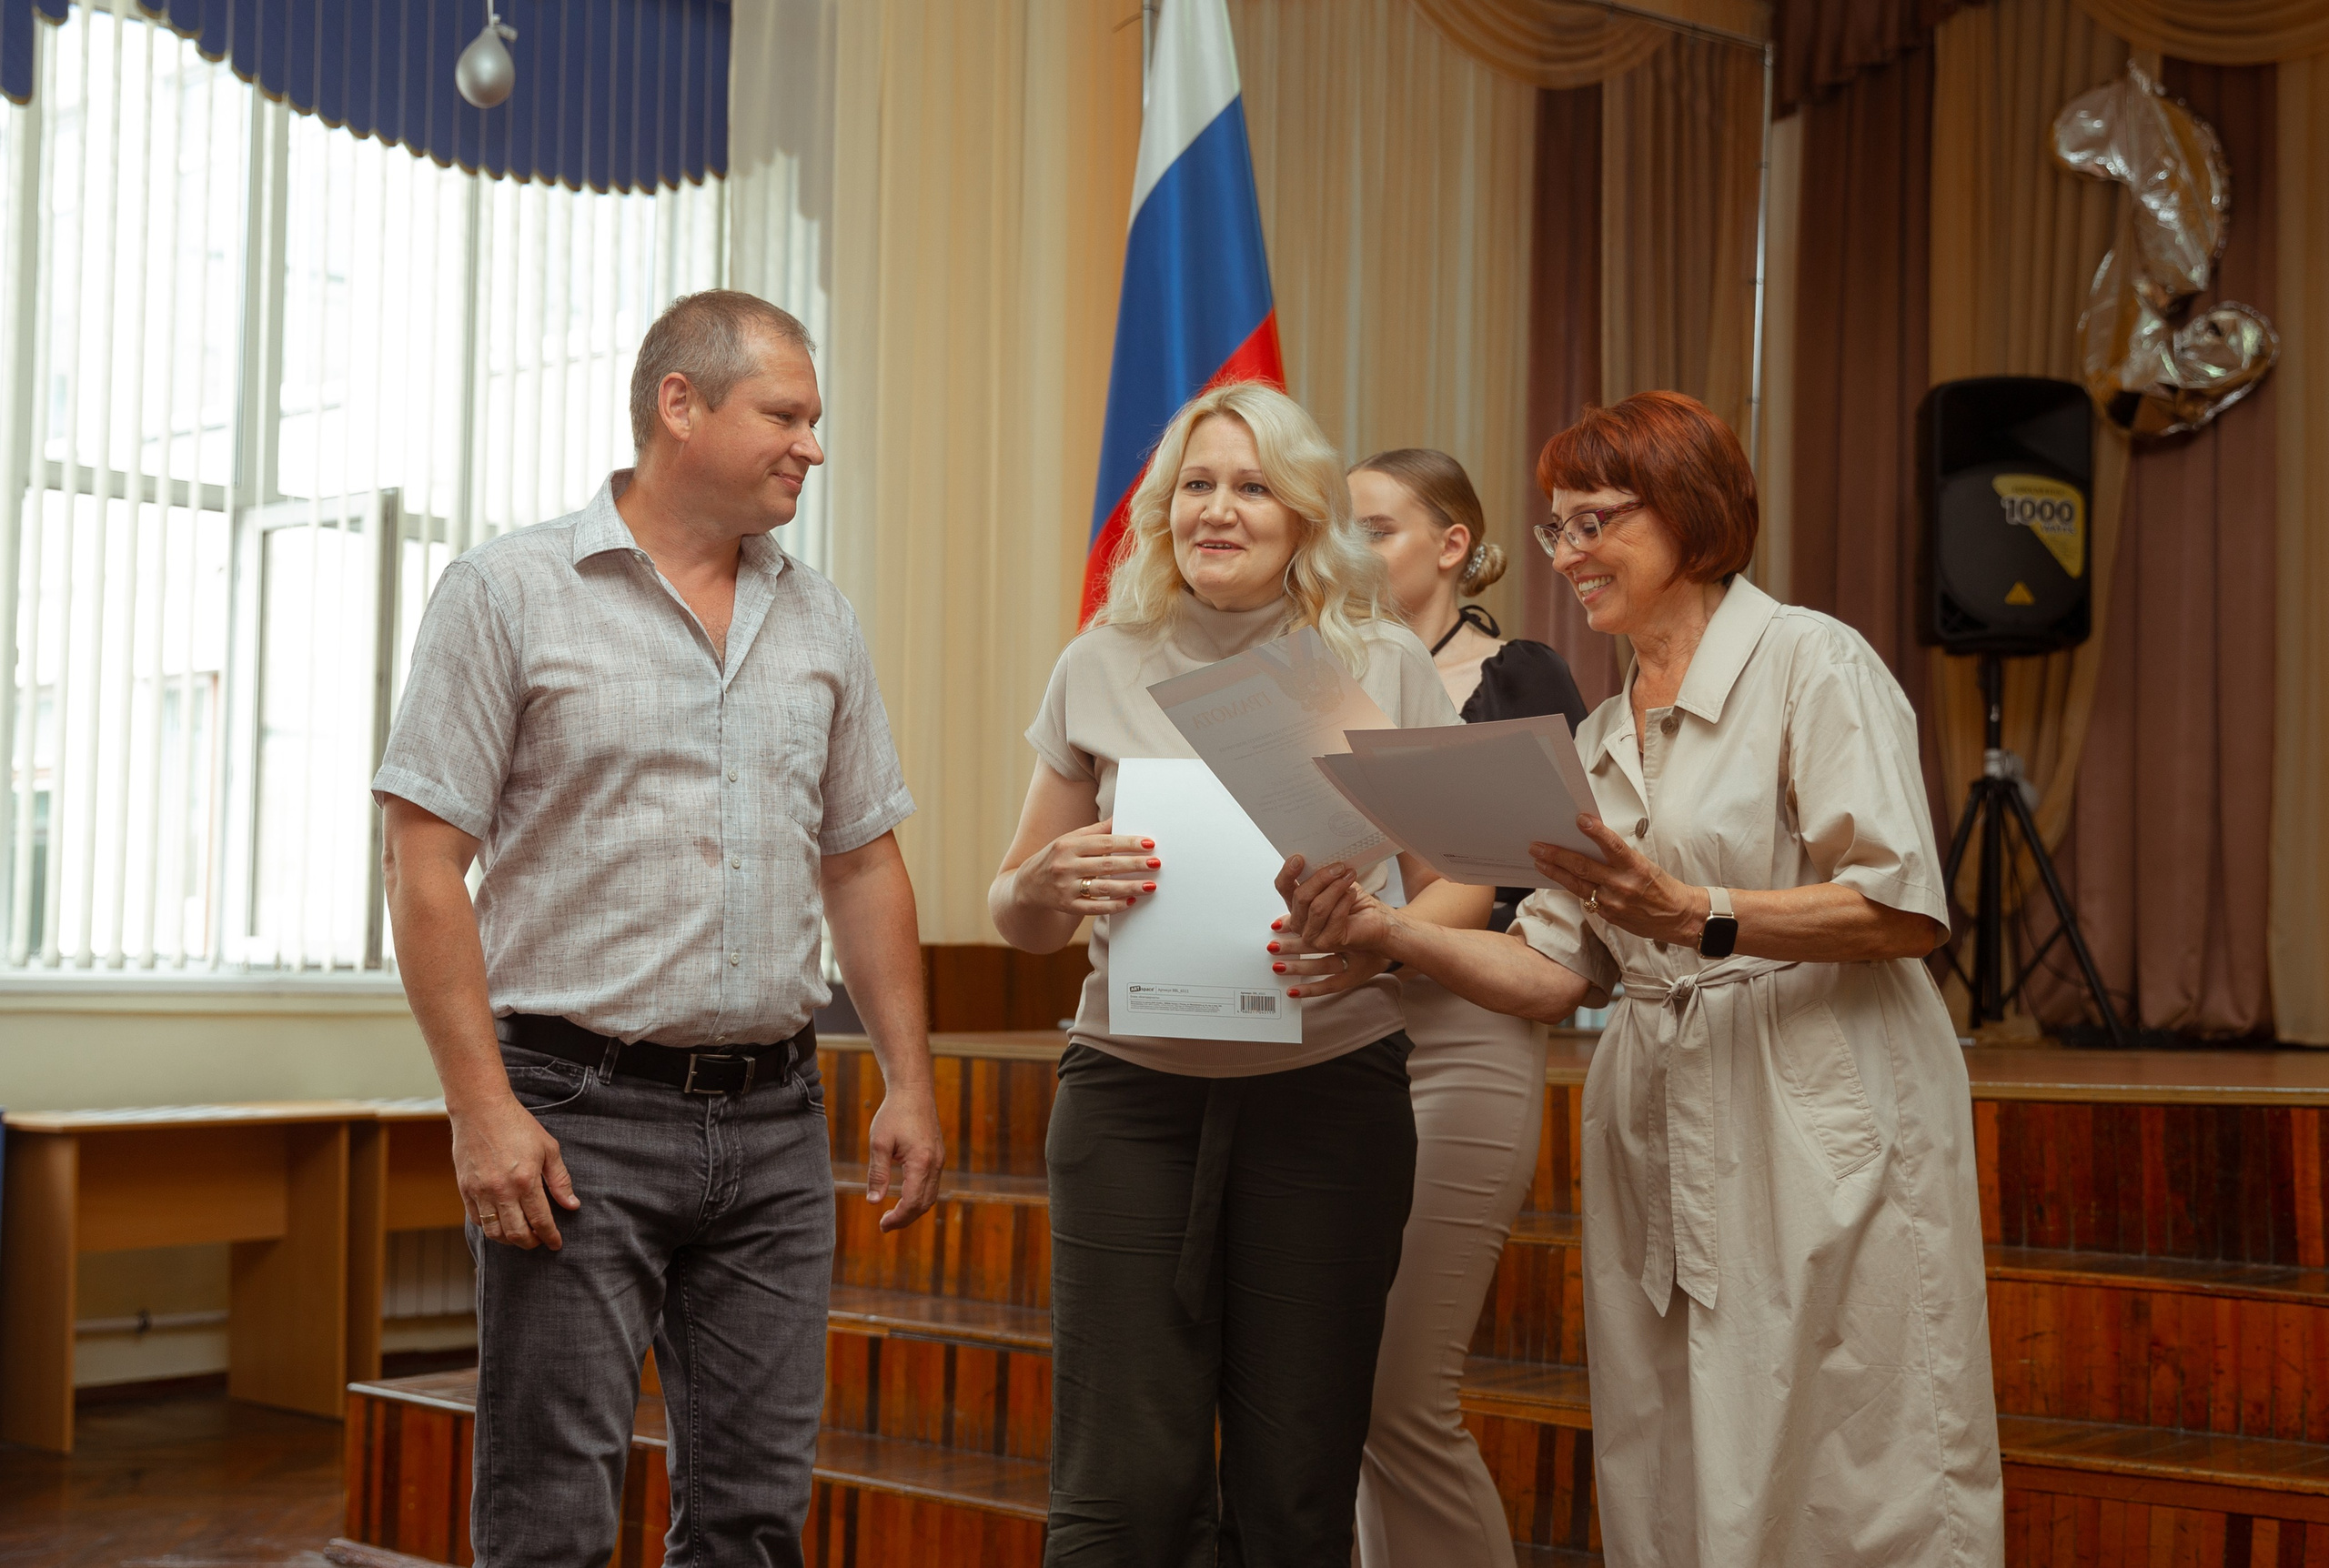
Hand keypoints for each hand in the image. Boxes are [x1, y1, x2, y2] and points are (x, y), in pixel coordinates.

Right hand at [450, 1094, 578, 1249]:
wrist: (481, 1109)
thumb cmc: (517, 1125)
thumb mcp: (548, 1148)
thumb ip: (560, 1180)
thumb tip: (572, 1205)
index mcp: (526, 1181)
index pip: (541, 1221)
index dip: (551, 1237)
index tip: (556, 1243)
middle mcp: (502, 1191)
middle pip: (517, 1234)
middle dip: (531, 1243)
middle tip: (539, 1241)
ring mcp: (480, 1191)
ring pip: (494, 1233)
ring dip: (509, 1240)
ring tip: (521, 1234)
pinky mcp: (465, 1189)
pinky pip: (477, 1220)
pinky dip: (490, 1228)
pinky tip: (501, 1222)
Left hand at [865, 1087, 945, 1232]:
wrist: (913, 1091)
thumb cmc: (894, 1114)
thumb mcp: (879, 1143)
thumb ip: (877, 1174)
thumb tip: (873, 1202)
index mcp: (921, 1162)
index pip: (912, 1203)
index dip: (897, 1218)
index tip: (882, 1225)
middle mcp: (935, 1164)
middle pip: (924, 1204)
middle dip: (905, 1219)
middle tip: (885, 1225)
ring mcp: (939, 1160)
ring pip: (930, 1196)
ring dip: (913, 1210)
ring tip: (893, 1215)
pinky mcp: (937, 1156)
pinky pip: (932, 1185)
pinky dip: (919, 1197)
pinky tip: (904, 1196)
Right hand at [1012, 816, 1159, 916]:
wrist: (1027, 885)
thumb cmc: (1055, 857)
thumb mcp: (1070, 840)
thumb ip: (1095, 831)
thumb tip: (1120, 818)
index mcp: (1068, 845)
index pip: (1104, 843)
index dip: (1127, 843)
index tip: (1149, 844)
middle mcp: (1065, 866)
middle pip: (1106, 865)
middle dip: (1134, 864)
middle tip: (1156, 864)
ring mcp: (1066, 888)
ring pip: (1103, 888)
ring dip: (1129, 887)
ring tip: (1150, 885)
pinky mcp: (1068, 906)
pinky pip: (1095, 907)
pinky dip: (1114, 905)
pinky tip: (1131, 901)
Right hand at [1267, 855, 1397, 999]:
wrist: (1377, 921)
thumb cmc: (1355, 902)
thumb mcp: (1334, 881)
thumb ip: (1320, 874)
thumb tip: (1315, 858)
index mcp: (1297, 905)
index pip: (1283, 887)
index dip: (1288, 873)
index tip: (1299, 859)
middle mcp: (1300, 922)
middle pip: (1300, 897)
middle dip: (1321, 878)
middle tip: (1338, 867)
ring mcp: (1312, 936)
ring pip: (1317, 907)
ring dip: (1335, 888)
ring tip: (1349, 877)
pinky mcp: (1329, 943)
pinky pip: (1333, 917)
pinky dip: (1344, 901)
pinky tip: (1352, 894)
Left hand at [1531, 816, 1706, 944]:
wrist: (1678, 917)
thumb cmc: (1662, 887)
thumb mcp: (1644, 865)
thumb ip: (1618, 858)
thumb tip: (1591, 843)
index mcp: (1635, 867)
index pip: (1612, 845)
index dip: (1595, 831)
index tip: (1580, 819)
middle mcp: (1622, 885)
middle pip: (1583, 867)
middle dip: (1556, 855)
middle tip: (1538, 847)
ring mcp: (1613, 902)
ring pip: (1577, 884)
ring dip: (1555, 872)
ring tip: (1539, 861)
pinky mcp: (1608, 915)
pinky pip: (1584, 898)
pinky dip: (1570, 887)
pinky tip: (1559, 878)